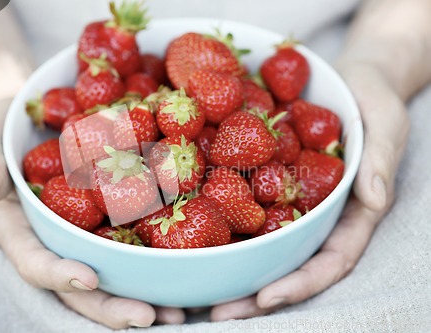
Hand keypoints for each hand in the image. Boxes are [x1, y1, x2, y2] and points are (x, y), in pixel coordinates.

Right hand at [0, 100, 184, 328]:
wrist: (38, 117)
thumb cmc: (5, 129)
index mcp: (21, 231)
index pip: (36, 263)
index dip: (59, 275)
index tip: (88, 279)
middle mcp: (57, 241)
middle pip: (83, 286)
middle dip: (114, 306)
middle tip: (151, 316)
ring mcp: (87, 232)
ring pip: (115, 272)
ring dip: (146, 293)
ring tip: (179, 307)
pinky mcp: (113, 215)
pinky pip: (136, 238)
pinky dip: (161, 255)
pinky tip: (192, 262)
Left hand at [211, 62, 409, 320]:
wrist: (348, 79)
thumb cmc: (373, 100)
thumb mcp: (386, 122)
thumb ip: (381, 158)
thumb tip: (375, 198)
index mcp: (348, 214)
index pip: (330, 260)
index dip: (300, 284)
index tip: (264, 298)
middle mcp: (314, 215)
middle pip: (285, 262)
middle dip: (252, 292)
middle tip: (216, 313)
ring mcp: (287, 200)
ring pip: (258, 241)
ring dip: (228, 268)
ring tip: (192, 293)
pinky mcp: (264, 178)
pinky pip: (239, 202)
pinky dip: (213, 219)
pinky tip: (182, 232)